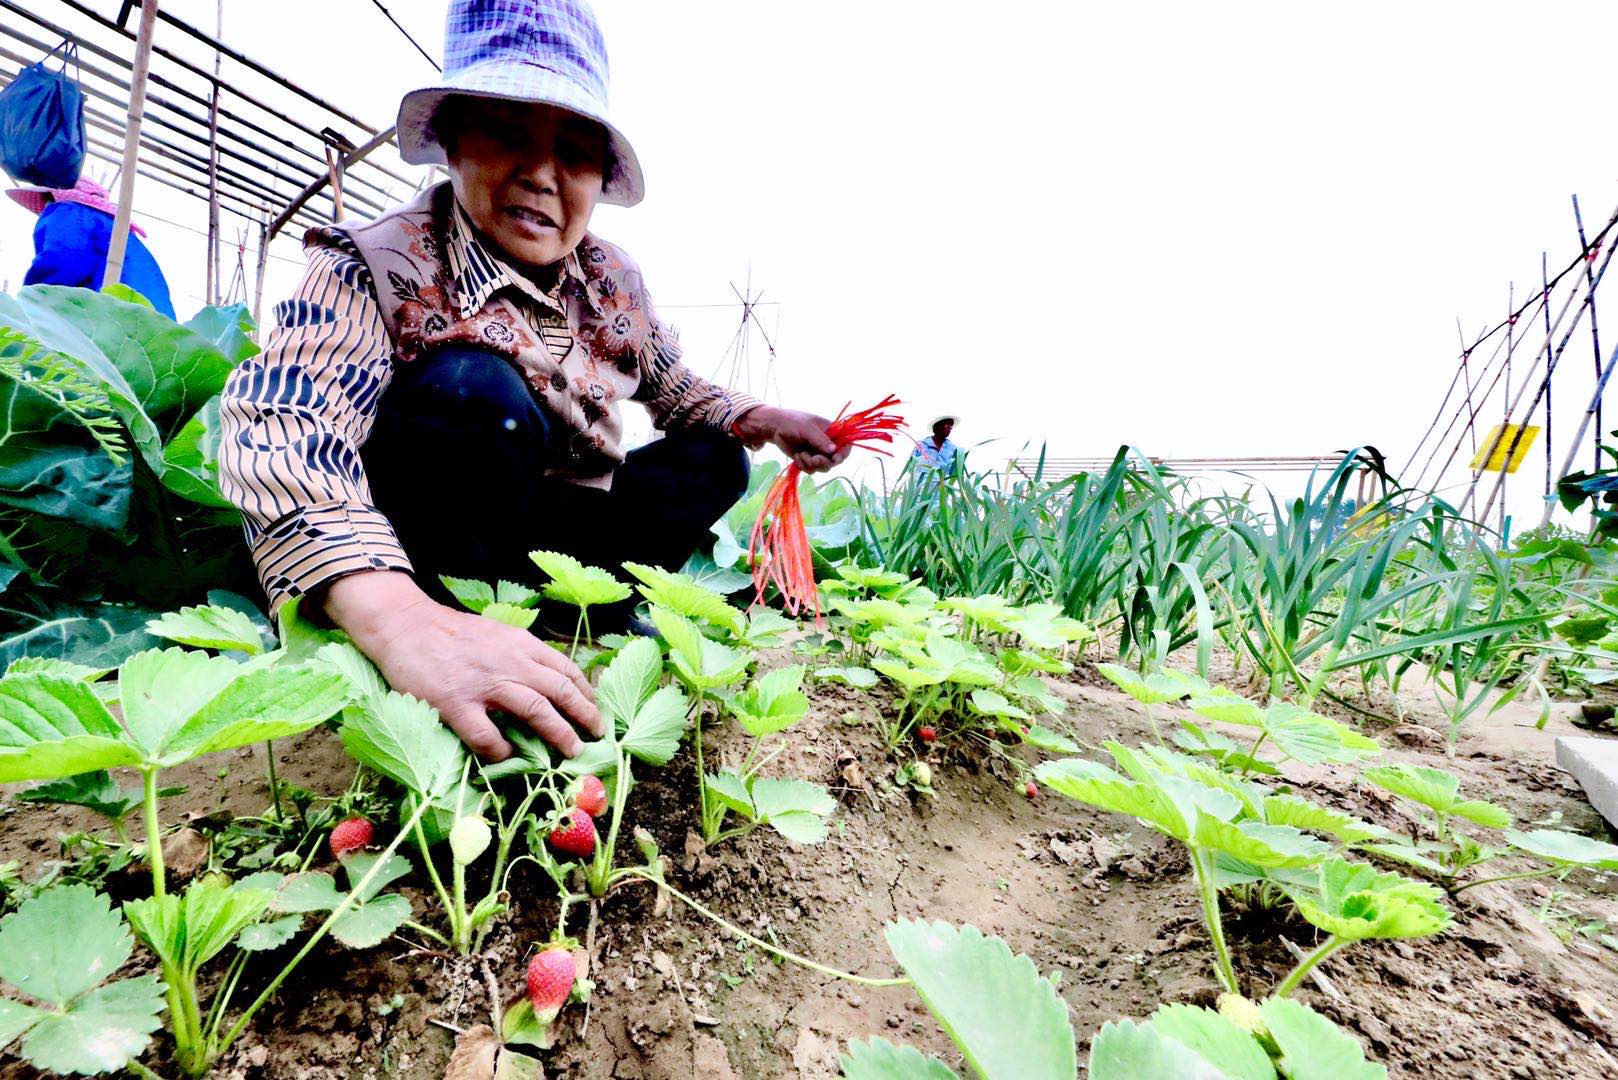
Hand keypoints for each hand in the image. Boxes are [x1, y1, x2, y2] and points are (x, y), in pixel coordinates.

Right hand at [323, 571, 601, 759]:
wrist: (404, 625)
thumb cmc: (449, 631)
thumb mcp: (495, 632)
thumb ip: (520, 652)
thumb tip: (546, 676)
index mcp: (520, 643)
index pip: (565, 668)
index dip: (586, 691)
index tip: (595, 707)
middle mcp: (509, 662)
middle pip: (560, 690)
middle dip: (584, 715)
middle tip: (597, 734)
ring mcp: (484, 684)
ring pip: (535, 711)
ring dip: (558, 734)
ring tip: (571, 751)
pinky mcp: (456, 704)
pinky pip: (486, 736)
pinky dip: (501, 750)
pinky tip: (507, 756)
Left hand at [733, 405, 851, 472]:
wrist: (775, 428)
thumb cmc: (792, 422)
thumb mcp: (807, 429)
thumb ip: (820, 440)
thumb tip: (834, 451)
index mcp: (832, 432)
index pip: (846, 445)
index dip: (843, 454)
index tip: (835, 459)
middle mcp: (827, 444)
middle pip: (834, 461)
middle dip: (823, 462)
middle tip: (814, 459)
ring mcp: (818, 453)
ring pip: (823, 467)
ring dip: (811, 464)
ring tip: (801, 454)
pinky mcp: (808, 460)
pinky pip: (812, 470)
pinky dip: (804, 465)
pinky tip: (798, 456)